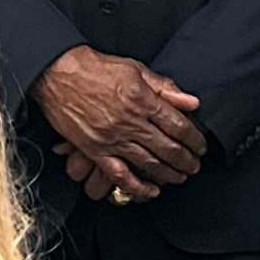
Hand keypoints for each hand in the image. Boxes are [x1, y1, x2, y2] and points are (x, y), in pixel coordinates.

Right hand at [34, 47, 206, 193]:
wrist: (58, 74)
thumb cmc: (96, 68)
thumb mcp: (135, 69)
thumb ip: (165, 88)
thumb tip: (192, 102)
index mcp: (143, 101)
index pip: (178, 126)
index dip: (194, 139)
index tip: (201, 146)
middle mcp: (130, 123)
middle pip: (168, 148)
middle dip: (186, 160)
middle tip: (195, 165)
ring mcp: (113, 139)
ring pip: (149, 164)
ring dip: (169, 174)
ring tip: (180, 177)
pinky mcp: (95, 150)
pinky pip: (120, 175)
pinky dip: (137, 186)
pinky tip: (151, 191)